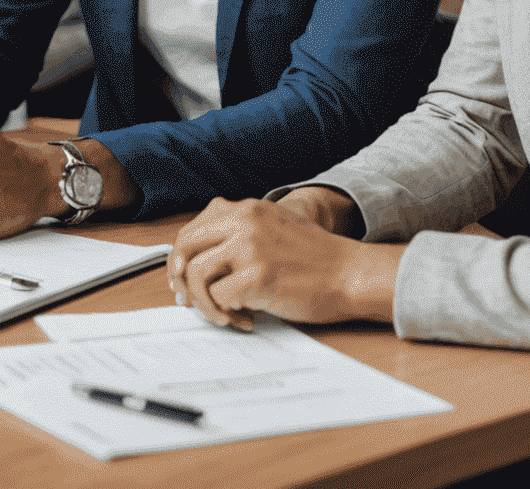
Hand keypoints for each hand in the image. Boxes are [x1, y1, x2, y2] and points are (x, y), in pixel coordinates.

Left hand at [168, 195, 402, 329]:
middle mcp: (242, 222)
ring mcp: (249, 248)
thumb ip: (238, 230)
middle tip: (189, 302)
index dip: (179, 259)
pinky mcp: (257, 276)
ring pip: (195, 275)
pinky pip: (219, 298)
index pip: (191, 230)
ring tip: (223, 316)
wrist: (350, 273)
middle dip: (181, 281)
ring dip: (203, 303)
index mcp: (244, 209)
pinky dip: (226, 315)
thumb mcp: (272, 225)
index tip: (180, 280)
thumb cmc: (314, 257)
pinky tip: (245, 320)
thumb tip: (197, 258)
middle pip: (184, 249)